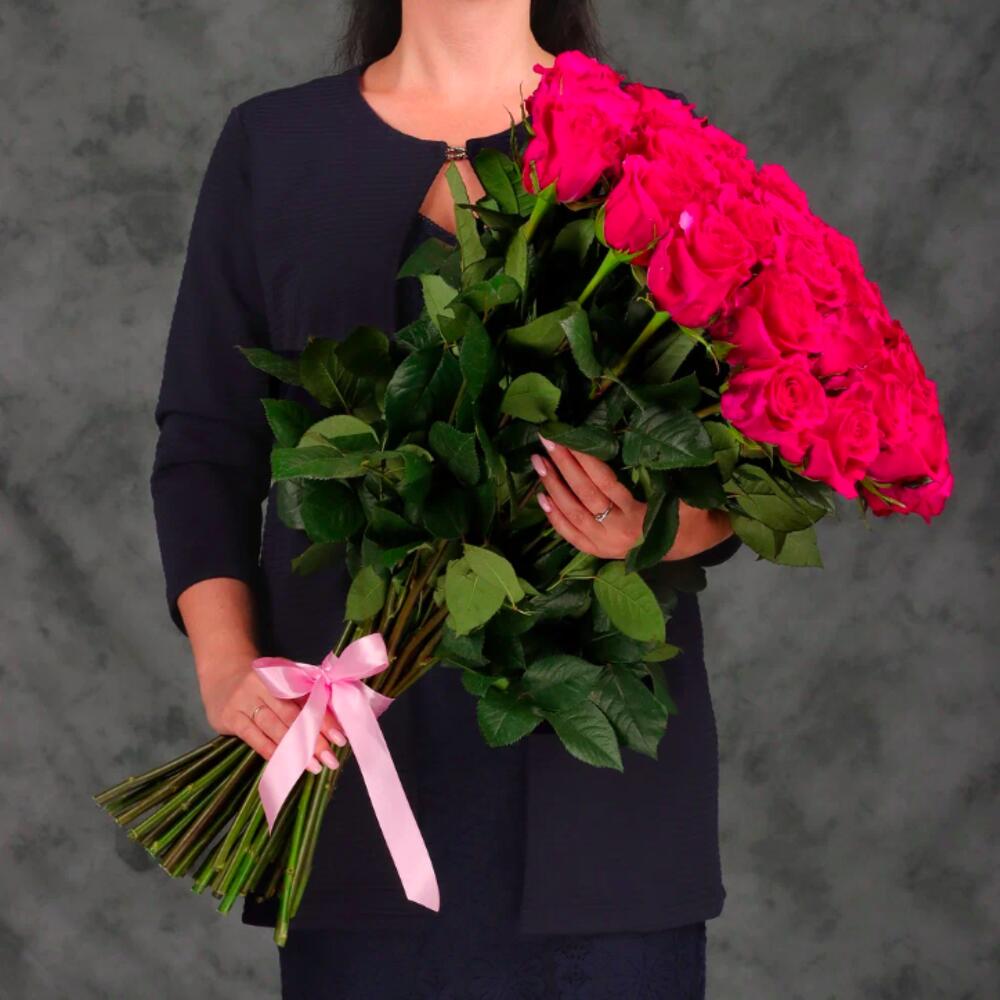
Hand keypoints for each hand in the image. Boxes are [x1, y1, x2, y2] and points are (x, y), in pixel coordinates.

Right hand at [200, 661, 346, 772]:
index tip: (340, 739)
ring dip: (294, 748)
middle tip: (330, 759)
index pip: (306, 699)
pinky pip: (253, 737)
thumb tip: (332, 724)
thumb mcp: (282, 680)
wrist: (222, 671)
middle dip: (312, 738)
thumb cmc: (262, 680)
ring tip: (313, 766)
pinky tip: (284, 763)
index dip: (324, 719)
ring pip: (273, 727)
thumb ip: (303, 696)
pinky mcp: (229, 717)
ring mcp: (243, 701)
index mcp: (279, 673)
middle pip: (291, 715)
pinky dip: (269, 750)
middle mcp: (260, 685)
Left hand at [530, 434, 733, 559]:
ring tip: (539, 462)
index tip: (570, 437)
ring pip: (572, 514)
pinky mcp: (599, 552)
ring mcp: (605, 546)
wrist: (694, 546)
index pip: (605, 483)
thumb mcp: (688, 494)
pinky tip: (541, 497)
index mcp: (639, 517)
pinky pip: (571, 536)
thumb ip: (670, 475)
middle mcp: (618, 533)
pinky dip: (554, 517)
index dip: (585, 459)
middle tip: (547, 441)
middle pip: (584, 495)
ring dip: (553, 487)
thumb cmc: (692, 514)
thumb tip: (650, 442)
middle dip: (563, 466)